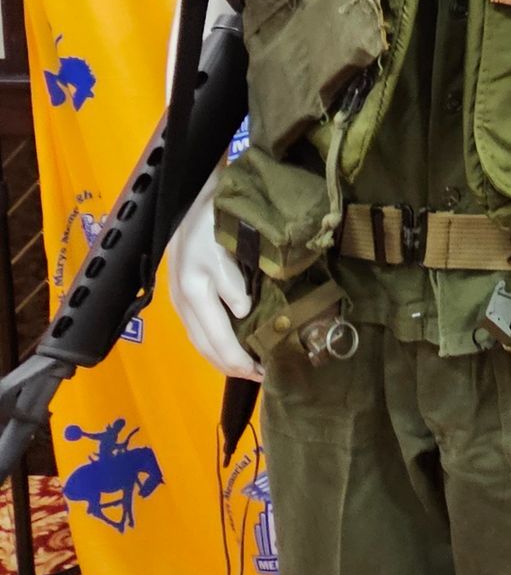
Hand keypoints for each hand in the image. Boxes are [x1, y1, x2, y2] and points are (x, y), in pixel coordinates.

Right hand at [163, 172, 262, 380]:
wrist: (192, 197)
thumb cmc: (212, 221)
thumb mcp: (223, 248)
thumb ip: (231, 282)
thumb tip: (242, 313)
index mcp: (195, 294)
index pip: (218, 340)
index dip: (240, 360)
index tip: (264, 373)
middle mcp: (185, 303)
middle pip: (207, 347)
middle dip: (232, 366)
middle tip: (262, 377)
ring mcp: (182, 300)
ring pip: (201, 341)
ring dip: (222, 359)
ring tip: (248, 368)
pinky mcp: (185, 294)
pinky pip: (199, 329)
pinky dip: (215, 344)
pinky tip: (231, 345)